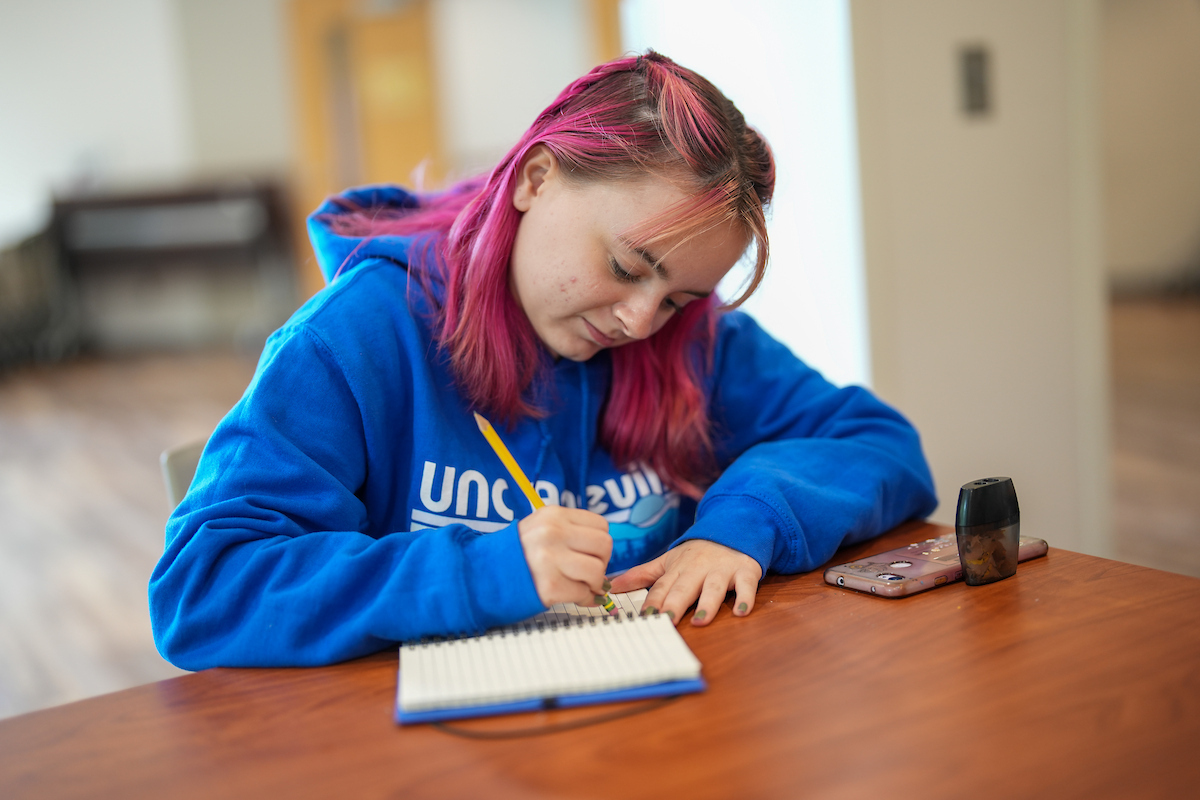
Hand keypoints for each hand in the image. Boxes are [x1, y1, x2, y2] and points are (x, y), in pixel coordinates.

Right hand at [518, 505, 612, 607]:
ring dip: (593, 583)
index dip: (598, 543)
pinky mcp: (549, 585)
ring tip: (580, 585)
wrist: (482, 575)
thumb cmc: (516, 555)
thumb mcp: (540, 529)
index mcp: (553, 515)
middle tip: (588, 572)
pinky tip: (573, 596)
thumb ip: (570, 533)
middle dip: (601, 563)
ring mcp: (550, 559)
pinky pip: (583, 593)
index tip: (589, 554)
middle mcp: (552, 533)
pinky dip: (584, 598)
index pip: (601, 525)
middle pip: (604, 546)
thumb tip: (603, 554)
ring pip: (597, 570)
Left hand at [609, 540, 761, 625]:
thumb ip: (642, 575)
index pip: (662, 587)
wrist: (732, 529)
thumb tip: (612, 587)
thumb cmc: (697, 553)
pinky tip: (740, 612)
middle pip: (685, 587)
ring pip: (714, 587)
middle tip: (667, 620)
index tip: (644, 616)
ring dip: (707, 603)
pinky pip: (746, 586)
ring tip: (700, 620)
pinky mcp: (745, 571)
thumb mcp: (668, 561)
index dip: (653, 601)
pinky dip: (745, 599)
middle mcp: (698, 569)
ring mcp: (722, 570)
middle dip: (675, 603)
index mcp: (678, 569)